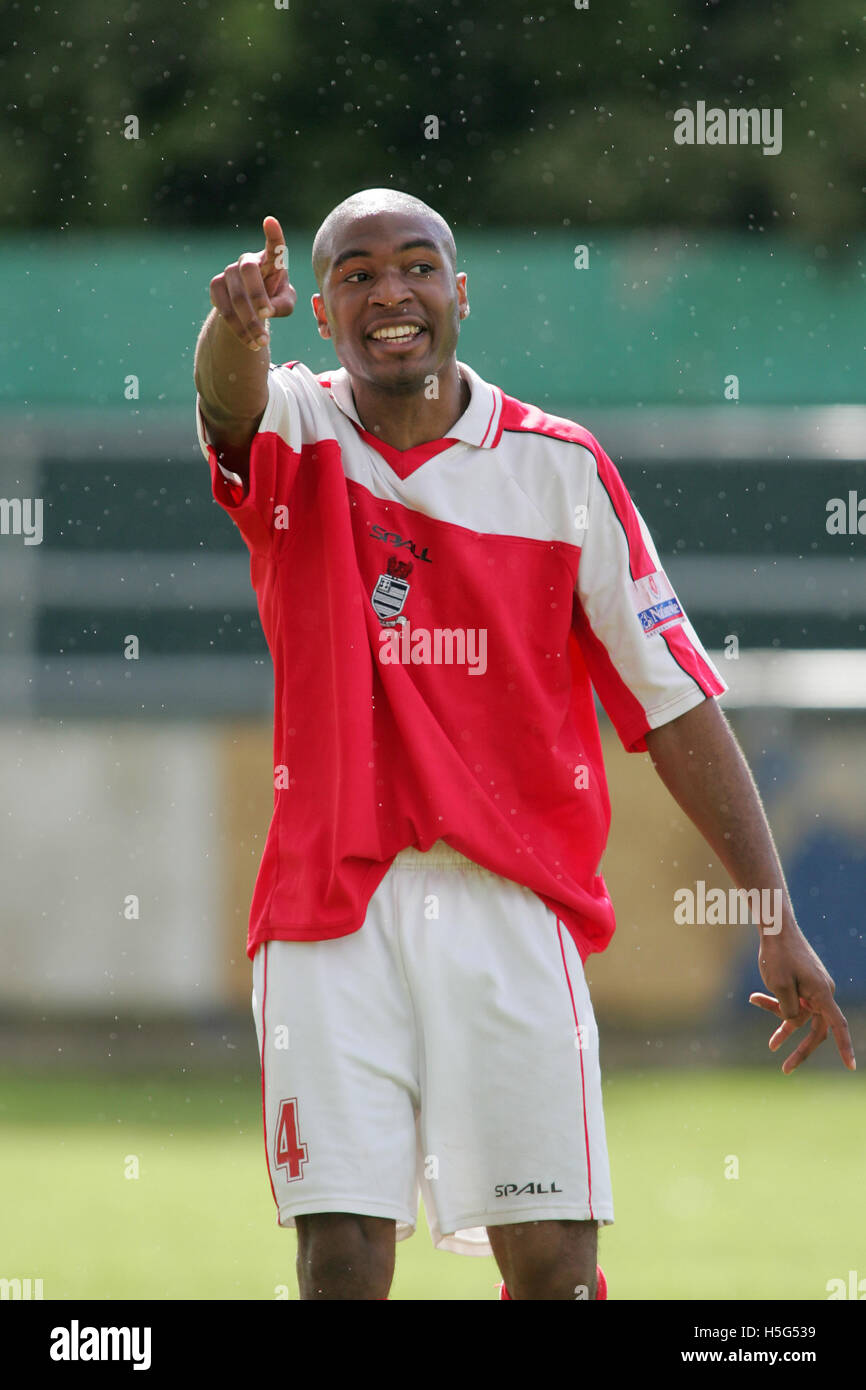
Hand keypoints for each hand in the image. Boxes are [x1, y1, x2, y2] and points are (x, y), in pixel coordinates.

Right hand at [209, 215, 297, 349]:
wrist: (248, 310)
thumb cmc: (273, 300)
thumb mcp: (285, 304)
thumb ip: (283, 305)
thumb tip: (268, 310)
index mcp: (270, 261)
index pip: (273, 245)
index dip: (273, 234)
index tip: (270, 221)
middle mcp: (247, 262)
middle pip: (248, 270)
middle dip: (257, 294)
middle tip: (267, 316)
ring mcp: (229, 272)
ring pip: (236, 295)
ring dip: (249, 321)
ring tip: (262, 341)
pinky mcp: (216, 287)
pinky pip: (224, 308)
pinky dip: (238, 328)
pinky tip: (251, 342)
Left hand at [750, 930, 855, 1073]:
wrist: (776, 928)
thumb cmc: (777, 956)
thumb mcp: (779, 987)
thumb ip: (789, 1011)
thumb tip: (793, 1021)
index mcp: (822, 994)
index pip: (837, 1026)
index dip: (845, 1047)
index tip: (851, 1067)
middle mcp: (822, 993)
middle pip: (816, 1029)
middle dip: (801, 1049)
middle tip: (785, 1069)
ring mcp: (813, 988)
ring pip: (800, 1015)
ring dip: (781, 1021)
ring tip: (768, 1038)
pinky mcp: (803, 984)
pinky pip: (793, 1002)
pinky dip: (776, 1003)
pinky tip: (754, 998)